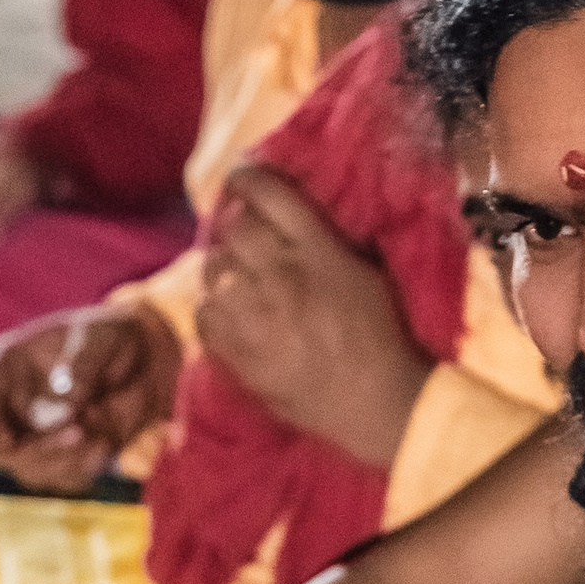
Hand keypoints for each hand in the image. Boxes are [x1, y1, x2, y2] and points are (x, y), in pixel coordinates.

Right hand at [0, 301, 178, 491]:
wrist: (146, 360)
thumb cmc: (112, 340)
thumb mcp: (102, 340)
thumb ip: (84, 365)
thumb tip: (69, 399)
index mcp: (8, 367)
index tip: (6, 443)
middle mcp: (14, 406)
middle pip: (2, 448)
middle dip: (38, 448)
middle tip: (80, 431)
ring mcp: (36, 437)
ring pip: (32, 471)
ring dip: (64, 460)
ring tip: (99, 434)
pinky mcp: (65, 458)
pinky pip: (65, 478)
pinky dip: (85, 466)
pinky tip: (105, 442)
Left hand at [196, 163, 429, 463]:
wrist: (376, 403)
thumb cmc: (380, 336)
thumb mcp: (364, 272)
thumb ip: (323, 240)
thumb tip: (287, 216)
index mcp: (317, 250)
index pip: (268, 193)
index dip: (246, 180)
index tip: (242, 182)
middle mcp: (281, 274)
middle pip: (234, 228)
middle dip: (236, 230)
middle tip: (244, 244)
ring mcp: (257, 315)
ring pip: (214, 269)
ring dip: (223, 271)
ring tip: (238, 285)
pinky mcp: (242, 353)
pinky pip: (204, 315)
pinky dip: (212, 311)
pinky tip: (230, 317)